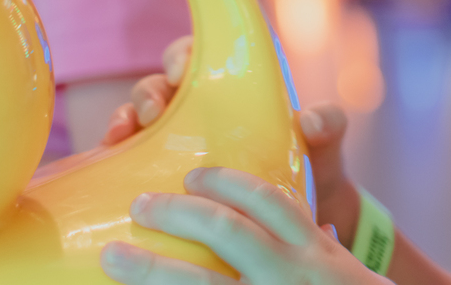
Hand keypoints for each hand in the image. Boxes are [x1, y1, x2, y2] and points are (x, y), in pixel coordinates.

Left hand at [100, 167, 386, 284]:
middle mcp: (291, 277)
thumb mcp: (336, 274)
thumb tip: (247, 223)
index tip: (194, 176)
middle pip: (226, 231)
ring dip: (150, 269)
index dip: (227, 183)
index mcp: (315, 253)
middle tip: (141, 205)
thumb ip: (301, 248)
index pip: (270, 202)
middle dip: (177, 213)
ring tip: (114, 256)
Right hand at [101, 36, 362, 245]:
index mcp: (232, 91)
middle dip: (151, 89)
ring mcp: (173, 142)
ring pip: (136, 116)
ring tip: (127, 131)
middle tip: (156, 108)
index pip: (200, 56)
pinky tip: (114, 153)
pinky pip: (125, 155)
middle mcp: (197, 111)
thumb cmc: (308, 169)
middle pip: (160, 84)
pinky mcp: (154, 172)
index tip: (182, 68)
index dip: (184, 54)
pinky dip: (113, 149)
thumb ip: (328, 124)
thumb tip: (308, 121)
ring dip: (127, 116)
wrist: (296, 221)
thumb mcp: (323, 146)